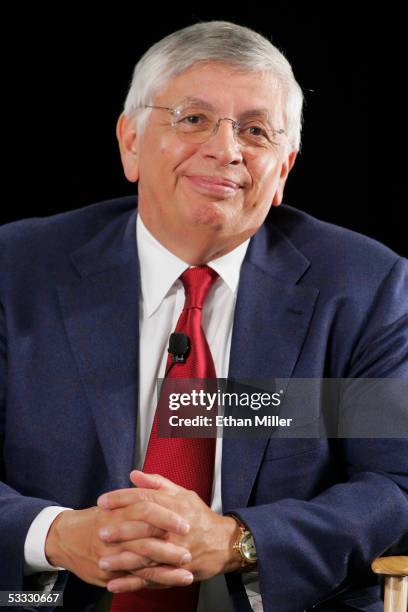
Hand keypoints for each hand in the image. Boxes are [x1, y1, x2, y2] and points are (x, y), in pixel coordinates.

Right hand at [45, 500, 192, 587]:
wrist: (64, 538)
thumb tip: (154, 482)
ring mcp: (110, 557)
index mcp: (117, 513)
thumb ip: (137, 492)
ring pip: (141, 564)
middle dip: (169, 547)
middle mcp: (113, 535)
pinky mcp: (108, 575)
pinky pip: (133, 580)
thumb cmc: (95, 519)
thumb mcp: (115, 502)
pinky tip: (170, 582)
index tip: (185, 523)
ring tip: (187, 570)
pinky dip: (152, 582)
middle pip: (145, 540)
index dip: (167, 517)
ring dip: (166, 568)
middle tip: (189, 549)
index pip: (145, 511)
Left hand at [96, 471, 241, 592]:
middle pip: (145, 527)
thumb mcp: (183, 494)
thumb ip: (157, 483)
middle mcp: (175, 528)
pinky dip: (132, 583)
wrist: (224, 543)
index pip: (145, 498)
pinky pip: (152, 578)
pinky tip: (115, 584)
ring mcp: (176, 552)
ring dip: (123, 560)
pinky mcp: (176, 571)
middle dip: (121, 529)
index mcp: (175, 505)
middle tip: (101, 531)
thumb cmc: (200, 516)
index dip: (122, 498)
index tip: (103, 501)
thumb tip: (134, 475)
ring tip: (103, 561)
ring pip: (147, 556)